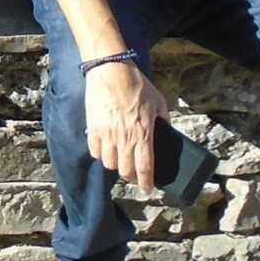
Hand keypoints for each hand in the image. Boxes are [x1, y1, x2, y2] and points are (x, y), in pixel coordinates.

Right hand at [84, 58, 166, 189]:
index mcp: (143, 134)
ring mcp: (107, 135)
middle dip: (131, 178)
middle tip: (134, 176)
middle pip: (125, 171)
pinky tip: (106, 148)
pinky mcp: (93, 128)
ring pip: (109, 164)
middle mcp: (124, 139)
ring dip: (115, 165)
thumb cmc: (137, 85)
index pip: (145, 169)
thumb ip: (163, 121)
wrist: (111, 71)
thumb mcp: (159, 102)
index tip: (148, 189)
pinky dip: (100, 153)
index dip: (146, 183)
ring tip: (120, 160)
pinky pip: (94, 151)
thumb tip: (166, 133)